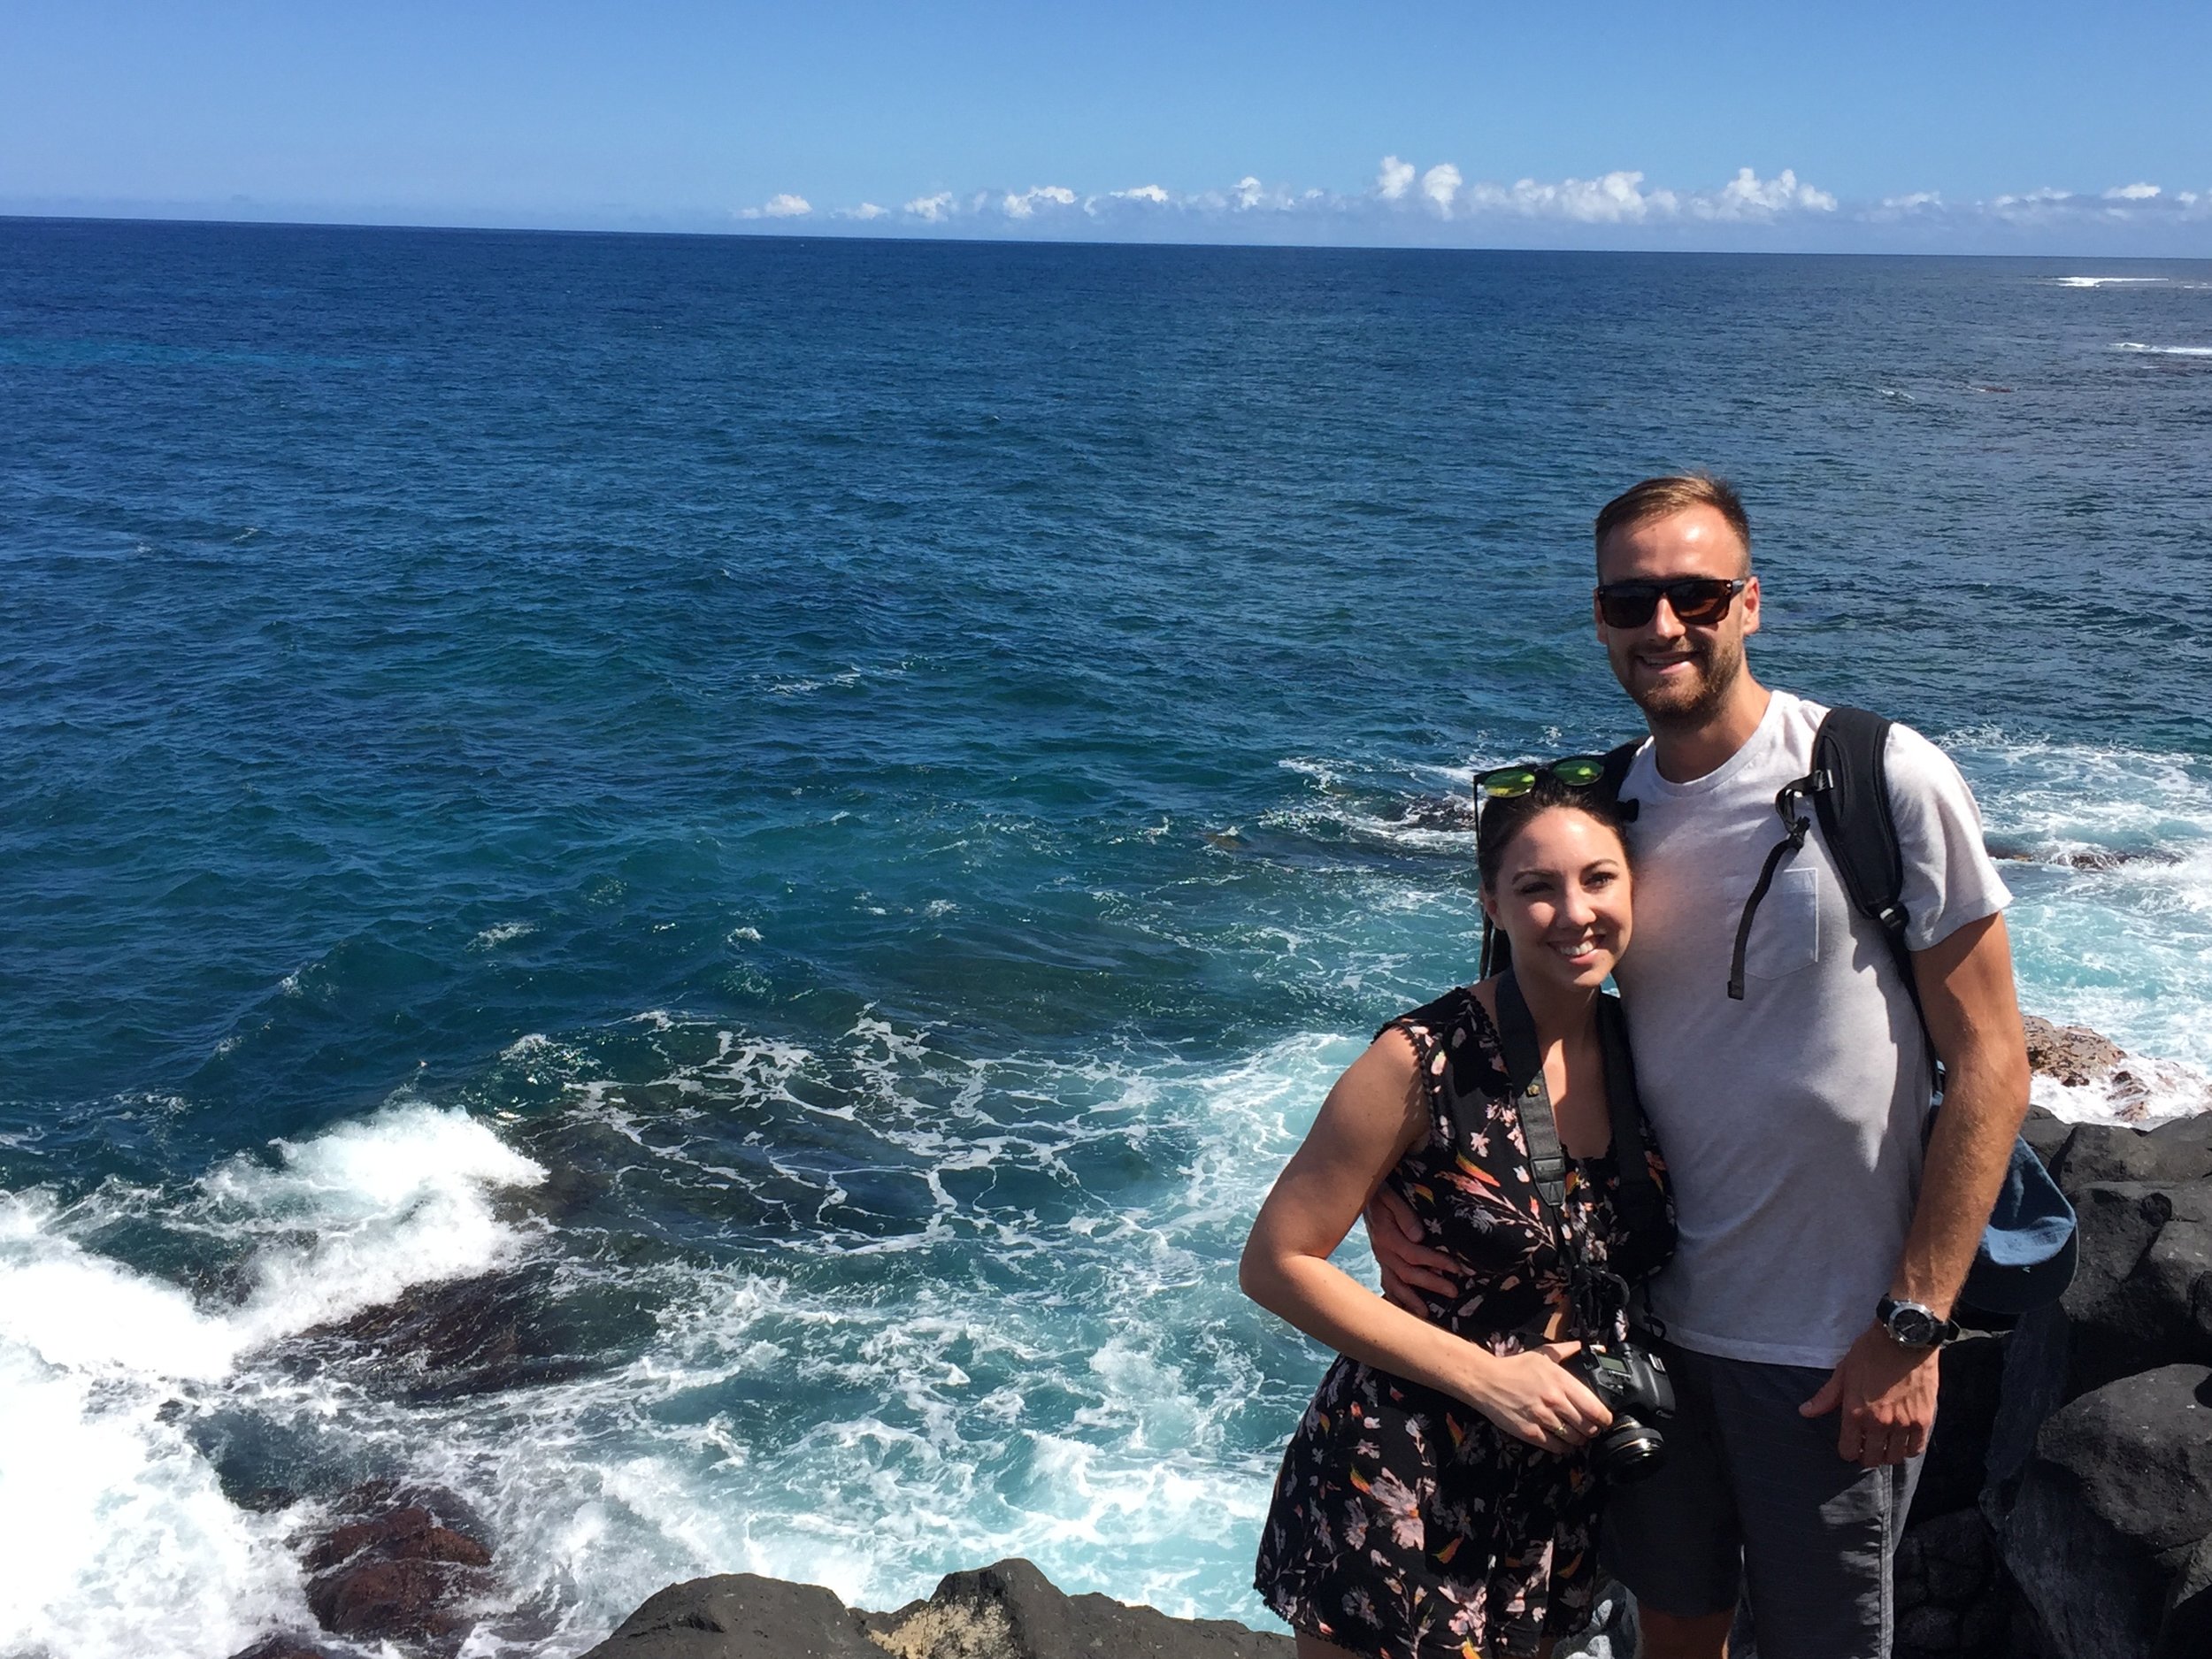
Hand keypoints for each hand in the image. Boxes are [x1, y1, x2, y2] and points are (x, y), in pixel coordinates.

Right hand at [1363, 1184, 1463, 1311]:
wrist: (1361, 1195)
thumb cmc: (1381, 1193)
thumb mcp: (1391, 1197)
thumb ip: (1405, 1215)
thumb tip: (1419, 1237)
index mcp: (1387, 1237)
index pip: (1415, 1254)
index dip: (1436, 1262)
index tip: (1456, 1268)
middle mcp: (1383, 1252)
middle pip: (1408, 1273)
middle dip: (1432, 1284)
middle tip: (1453, 1291)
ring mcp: (1381, 1259)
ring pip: (1395, 1285)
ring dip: (1411, 1300)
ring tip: (1427, 1313)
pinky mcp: (1381, 1262)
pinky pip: (1386, 1283)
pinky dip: (1395, 1298)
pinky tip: (1403, 1310)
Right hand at [1464, 1341, 1613, 1454]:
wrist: (1486, 1380)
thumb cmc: (1515, 1367)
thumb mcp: (1543, 1354)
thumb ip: (1566, 1350)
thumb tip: (1584, 1346)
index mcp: (1562, 1381)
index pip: (1595, 1408)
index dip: (1605, 1418)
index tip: (1605, 1419)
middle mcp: (1555, 1401)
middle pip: (1588, 1427)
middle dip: (1592, 1429)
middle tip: (1590, 1428)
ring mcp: (1543, 1418)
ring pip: (1574, 1439)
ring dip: (1578, 1439)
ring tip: (1576, 1434)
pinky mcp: (1531, 1432)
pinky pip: (1556, 1447)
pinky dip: (1563, 1447)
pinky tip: (1562, 1441)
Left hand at [1799, 1323, 1941, 1468]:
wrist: (1905, 1339)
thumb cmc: (1870, 1352)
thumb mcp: (1843, 1372)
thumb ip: (1826, 1397)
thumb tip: (1805, 1412)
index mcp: (1855, 1412)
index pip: (1848, 1450)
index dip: (1847, 1451)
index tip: (1849, 1445)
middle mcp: (1879, 1423)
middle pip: (1871, 1458)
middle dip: (1866, 1455)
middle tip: (1867, 1446)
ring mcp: (1903, 1423)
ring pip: (1894, 1457)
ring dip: (1887, 1454)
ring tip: (1885, 1443)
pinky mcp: (1924, 1420)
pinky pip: (1916, 1448)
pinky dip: (1908, 1449)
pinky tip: (1903, 1440)